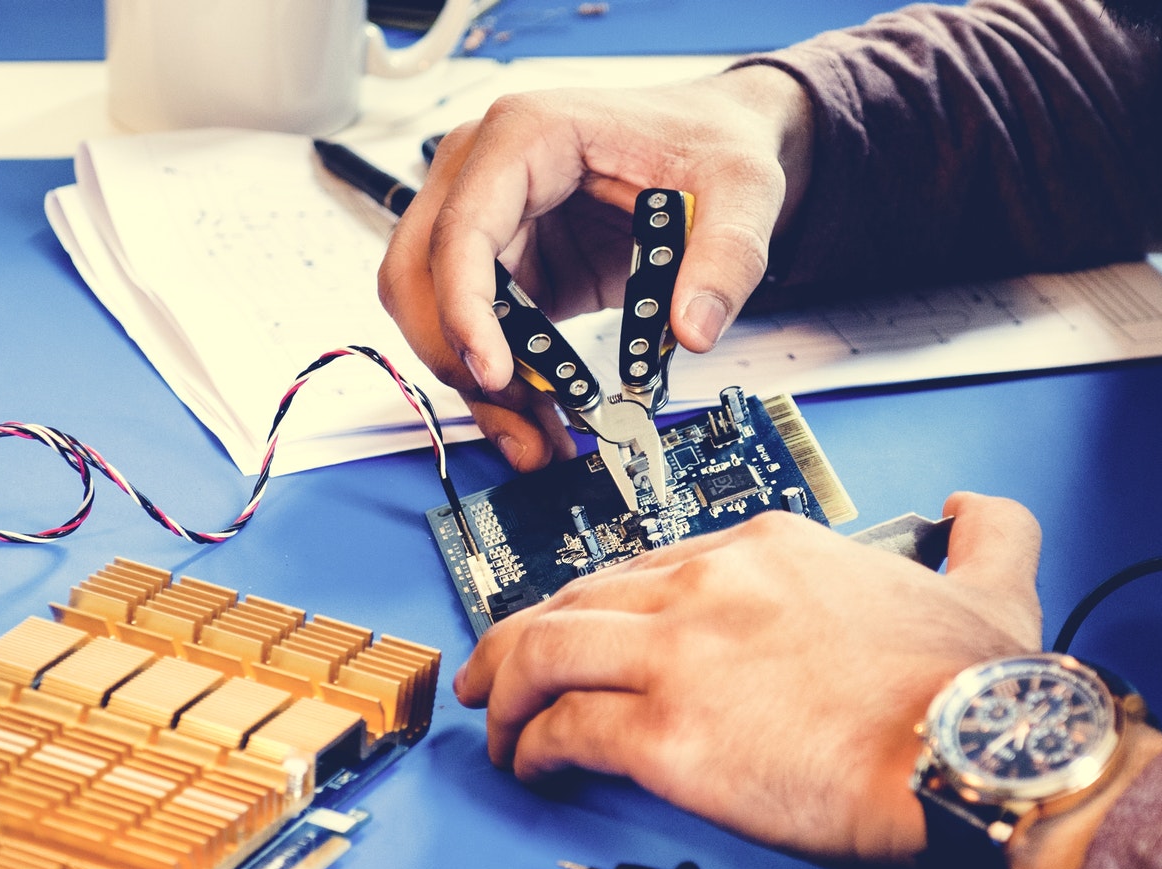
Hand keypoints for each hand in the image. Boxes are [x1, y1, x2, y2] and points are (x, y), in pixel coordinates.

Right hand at [377, 65, 812, 470]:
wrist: (708, 144)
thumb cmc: (706, 142)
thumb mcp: (742, 187)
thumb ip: (727, 256)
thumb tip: (691, 329)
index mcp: (526, 135)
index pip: (461, 227)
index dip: (464, 307)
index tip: (496, 373)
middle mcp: (483, 174)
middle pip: (418, 278)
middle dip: (460, 362)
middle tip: (520, 425)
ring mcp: (485, 224)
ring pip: (433, 317)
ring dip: (476, 387)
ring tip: (539, 440)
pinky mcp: (503, 270)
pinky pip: (473, 336)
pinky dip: (499, 388)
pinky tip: (540, 422)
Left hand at [453, 493, 1043, 863]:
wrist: (971, 754)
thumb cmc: (972, 691)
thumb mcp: (992, 580)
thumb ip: (986, 531)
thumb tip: (977, 509)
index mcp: (767, 549)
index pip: (646, 567)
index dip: (600, 605)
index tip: (587, 635)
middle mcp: (708, 587)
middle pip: (575, 600)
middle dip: (519, 638)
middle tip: (500, 674)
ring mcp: (679, 656)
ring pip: (540, 652)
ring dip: (504, 691)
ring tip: (498, 726)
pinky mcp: (663, 731)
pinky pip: (560, 729)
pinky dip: (531, 748)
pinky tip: (533, 767)